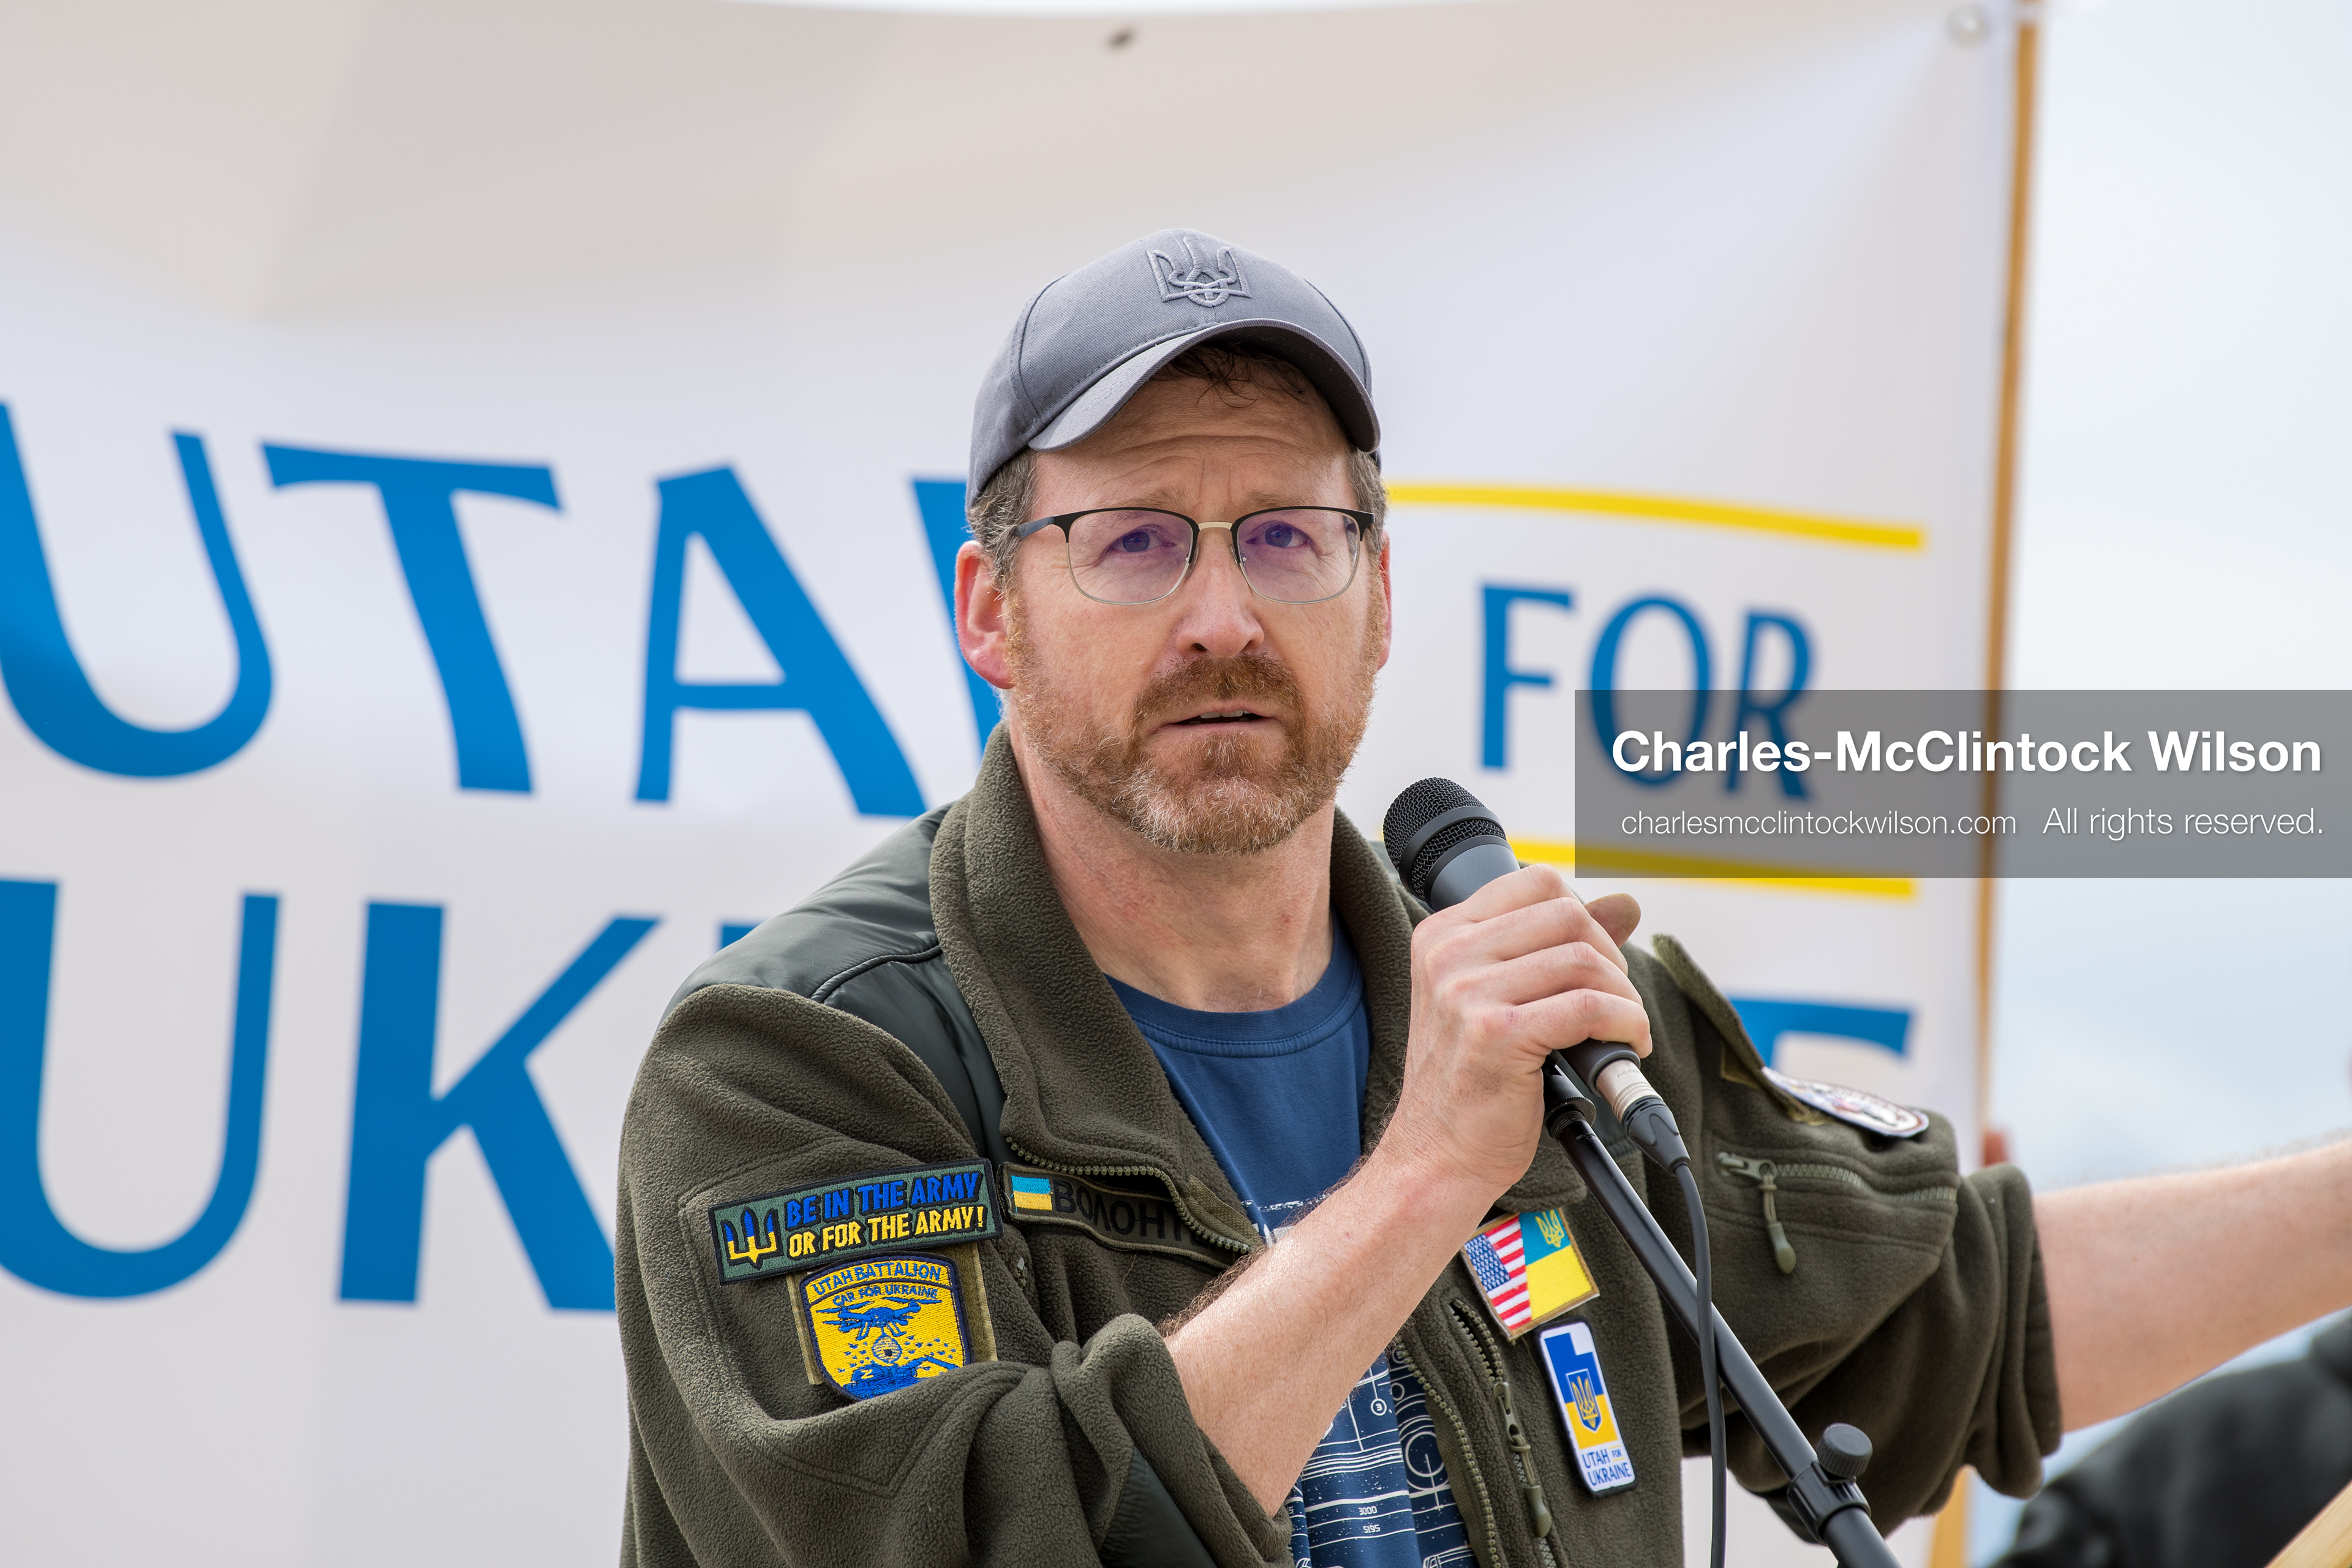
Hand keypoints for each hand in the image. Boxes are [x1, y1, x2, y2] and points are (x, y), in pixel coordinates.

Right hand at [1377, 867, 1647, 1200]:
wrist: (1435, 1155)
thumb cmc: (1471, 1082)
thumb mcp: (1499, 999)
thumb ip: (1554, 946)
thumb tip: (1626, 903)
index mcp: (1443, 935)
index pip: (1536, 881)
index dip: (1583, 915)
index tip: (1593, 960)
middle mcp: (1449, 954)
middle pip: (1566, 914)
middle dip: (1609, 957)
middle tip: (1614, 1000)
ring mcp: (1466, 992)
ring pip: (1584, 959)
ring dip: (1623, 996)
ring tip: (1622, 1029)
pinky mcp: (1496, 1034)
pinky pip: (1590, 1008)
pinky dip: (1625, 1024)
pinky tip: (1625, 1044)